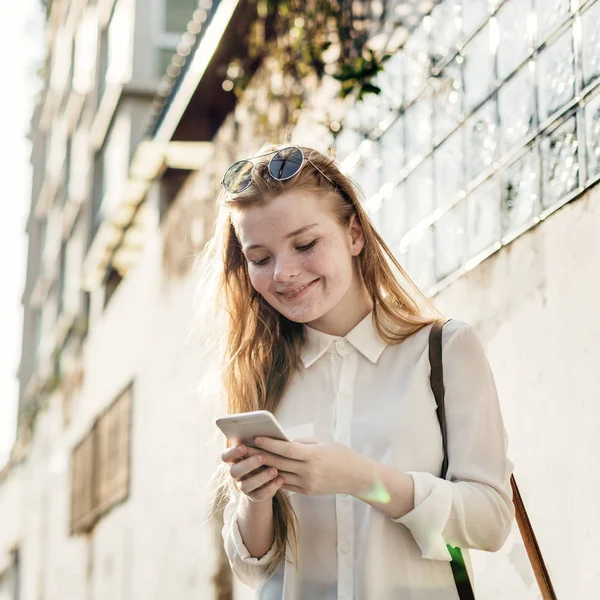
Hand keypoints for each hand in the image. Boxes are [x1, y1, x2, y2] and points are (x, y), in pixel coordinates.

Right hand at [221, 444, 282, 502]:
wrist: (266, 480)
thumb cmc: (262, 457)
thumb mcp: (258, 450)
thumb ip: (257, 444)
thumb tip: (264, 432)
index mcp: (234, 460)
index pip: (225, 456)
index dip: (233, 452)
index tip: (244, 447)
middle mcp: (235, 474)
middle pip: (234, 471)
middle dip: (248, 464)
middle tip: (263, 457)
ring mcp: (243, 487)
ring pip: (247, 485)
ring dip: (261, 477)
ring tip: (274, 470)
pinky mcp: (254, 497)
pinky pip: (260, 495)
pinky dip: (270, 488)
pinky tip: (280, 480)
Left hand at [254, 436, 370, 495]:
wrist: (357, 477)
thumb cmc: (342, 455)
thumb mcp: (323, 443)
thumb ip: (302, 443)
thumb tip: (283, 441)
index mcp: (313, 456)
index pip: (286, 449)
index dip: (270, 444)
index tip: (256, 438)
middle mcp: (308, 472)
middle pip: (279, 463)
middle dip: (262, 455)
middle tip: (247, 448)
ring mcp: (307, 484)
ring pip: (279, 475)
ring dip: (265, 468)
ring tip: (252, 459)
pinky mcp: (307, 492)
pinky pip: (286, 484)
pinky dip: (275, 477)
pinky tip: (266, 470)